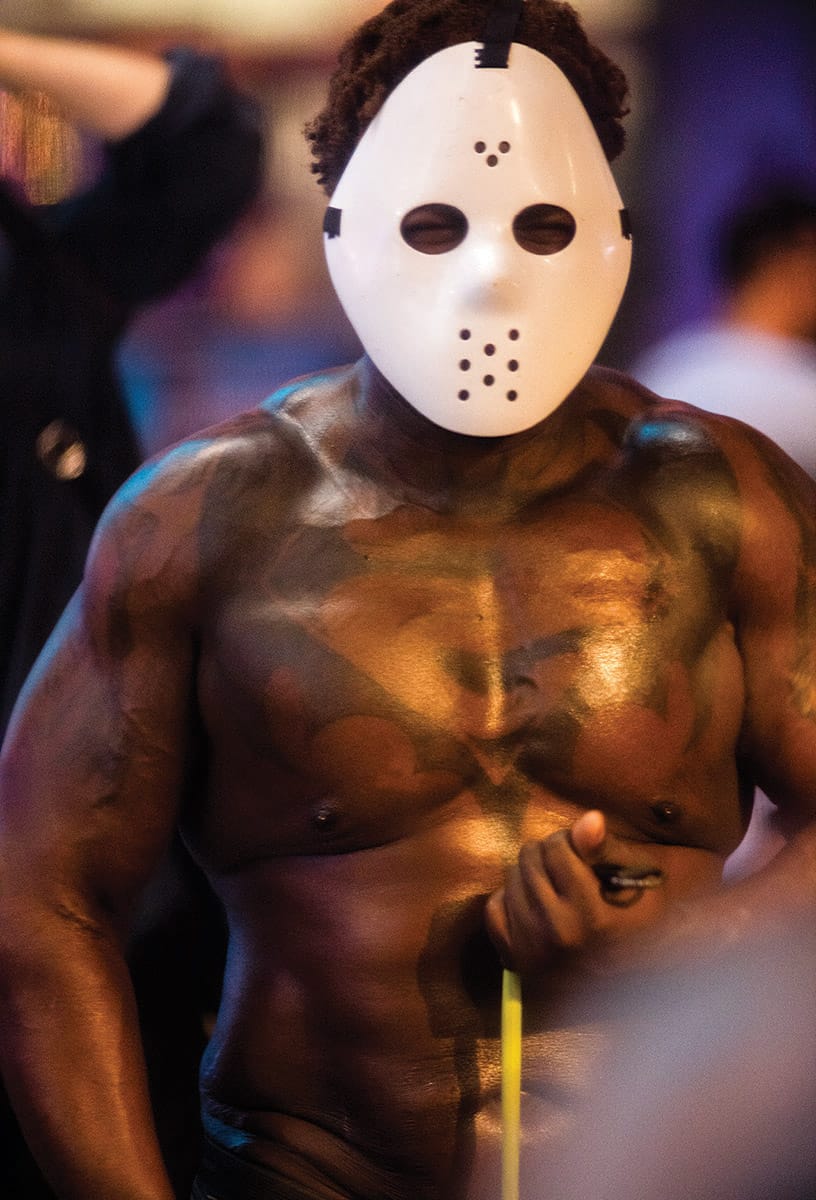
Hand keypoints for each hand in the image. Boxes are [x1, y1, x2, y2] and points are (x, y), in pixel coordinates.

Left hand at [484, 810, 665, 975]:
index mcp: (593, 917)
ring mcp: (535, 955)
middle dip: (549, 854)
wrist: (649, 982)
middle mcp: (559, 938)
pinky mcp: (520, 966)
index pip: (557, 848)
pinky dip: (510, 900)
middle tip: (572, 866)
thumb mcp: (641, 878)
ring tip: (558, 884)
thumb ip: (607, 849)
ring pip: (511, 882)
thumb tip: (589, 817)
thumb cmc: (653, 919)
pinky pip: (495, 912)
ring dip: (531, 875)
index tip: (585, 850)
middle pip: (529, 861)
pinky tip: (536, 903)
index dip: (571, 840)